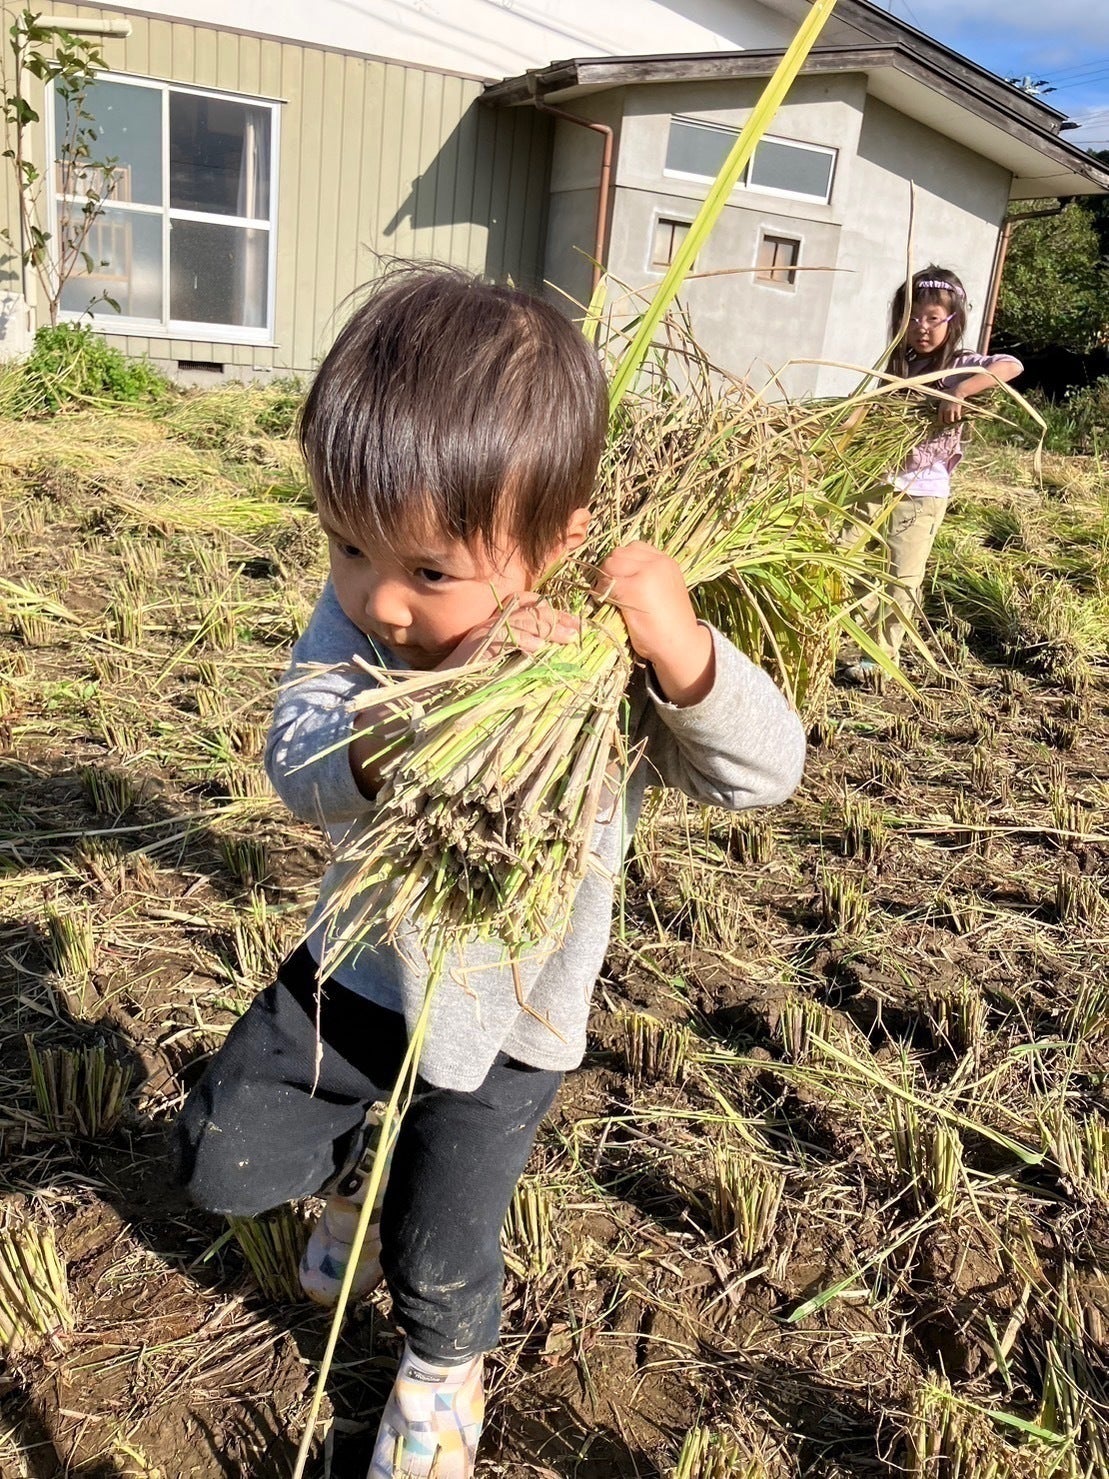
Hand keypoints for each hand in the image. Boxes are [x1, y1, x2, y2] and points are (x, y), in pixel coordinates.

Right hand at [437, 596, 579, 669]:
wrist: (440, 693)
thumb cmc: (471, 683)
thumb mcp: (503, 666)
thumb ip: (521, 655)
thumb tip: (548, 651)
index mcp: (497, 624)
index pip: (526, 604)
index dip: (552, 611)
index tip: (575, 625)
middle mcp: (490, 623)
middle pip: (527, 609)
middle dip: (556, 618)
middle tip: (578, 630)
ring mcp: (482, 633)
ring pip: (519, 619)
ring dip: (546, 628)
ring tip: (567, 638)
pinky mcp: (476, 646)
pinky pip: (502, 637)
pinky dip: (520, 640)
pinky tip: (536, 648)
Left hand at [593, 542, 713, 705]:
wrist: (681, 645)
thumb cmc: (670, 623)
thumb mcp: (664, 589)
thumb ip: (646, 575)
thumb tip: (616, 571)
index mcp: (665, 561)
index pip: (632, 548)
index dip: (622, 563)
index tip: (622, 580)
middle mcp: (657, 562)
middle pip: (618, 554)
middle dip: (610, 570)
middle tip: (612, 591)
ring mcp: (645, 573)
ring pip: (609, 564)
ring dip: (604, 580)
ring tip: (612, 598)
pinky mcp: (632, 588)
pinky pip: (605, 583)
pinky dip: (602, 593)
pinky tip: (610, 605)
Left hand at [937, 390, 964, 425]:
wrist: (957, 392)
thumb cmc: (949, 393)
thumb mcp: (941, 396)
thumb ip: (936, 398)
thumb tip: (930, 396)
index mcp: (941, 409)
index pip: (940, 420)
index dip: (942, 421)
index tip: (944, 420)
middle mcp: (945, 411)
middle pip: (946, 421)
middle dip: (948, 421)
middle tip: (949, 419)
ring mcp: (951, 411)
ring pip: (951, 421)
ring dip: (952, 420)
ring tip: (953, 418)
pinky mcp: (957, 411)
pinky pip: (957, 418)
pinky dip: (958, 418)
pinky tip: (958, 415)